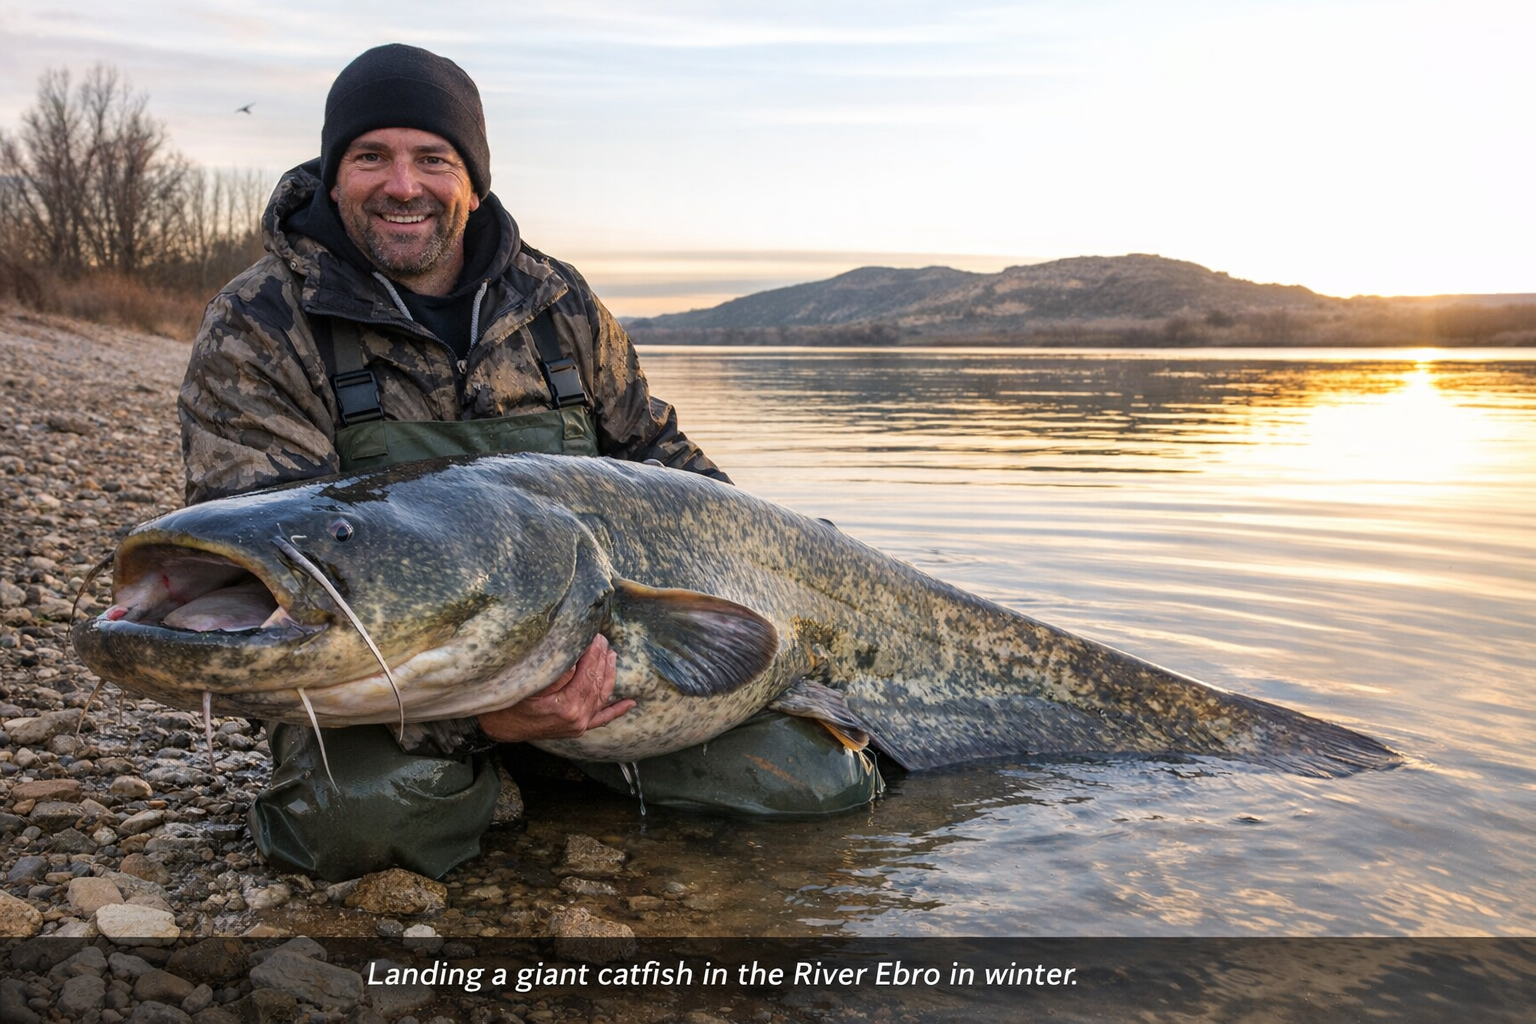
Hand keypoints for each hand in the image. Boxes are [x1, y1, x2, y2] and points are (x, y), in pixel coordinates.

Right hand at [476, 634, 632, 742]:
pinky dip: (616, 710)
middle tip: (603, 639)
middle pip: (596, 683)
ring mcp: (579, 726)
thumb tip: (576, 655)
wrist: (498, 728)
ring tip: (613, 656)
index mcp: (567, 707)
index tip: (595, 636)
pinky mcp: (577, 729)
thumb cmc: (508, 703)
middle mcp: (578, 718)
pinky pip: (602, 718)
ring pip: (601, 696)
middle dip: (601, 659)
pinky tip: (630, 703)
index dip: (593, 653)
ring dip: (609, 675)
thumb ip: (555, 672)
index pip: (587, 674)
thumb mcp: (528, 683)